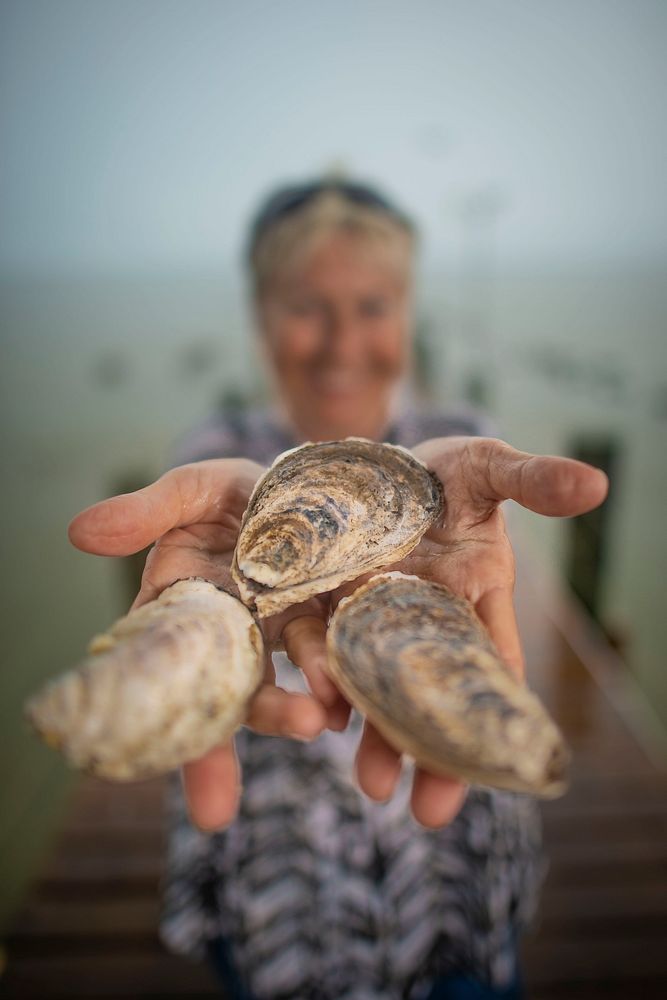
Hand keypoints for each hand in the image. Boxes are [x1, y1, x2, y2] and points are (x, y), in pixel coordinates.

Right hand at [68, 459, 347, 830]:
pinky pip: (349, 641)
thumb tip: (78, 532)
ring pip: (304, 672)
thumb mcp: (192, 491)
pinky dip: (354, 668)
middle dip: (266, 718)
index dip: (192, 739)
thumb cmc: (234, 491)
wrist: (305, 476)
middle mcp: (245, 634)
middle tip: (289, 734)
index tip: (205, 801)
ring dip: (313, 699)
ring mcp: (297, 626)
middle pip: (248, 691)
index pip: (183, 677)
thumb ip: (146, 512)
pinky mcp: (343, 608)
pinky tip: (363, 694)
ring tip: (325, 719)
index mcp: (196, 613)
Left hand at [294, 437, 607, 828]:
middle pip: (432, 693)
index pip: (492, 664)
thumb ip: (532, 480)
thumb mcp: (486, 467)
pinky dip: (322, 685)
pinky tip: (318, 720)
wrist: (367, 459)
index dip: (496, 713)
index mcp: (474, 595)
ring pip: (376, 686)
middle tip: (428, 812)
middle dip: (433, 750)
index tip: (501, 766)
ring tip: (373, 786)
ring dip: (377, 735)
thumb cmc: (440, 470)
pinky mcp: (321, 604)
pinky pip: (322, 650)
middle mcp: (424, 619)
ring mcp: (369, 616)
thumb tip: (596, 484)